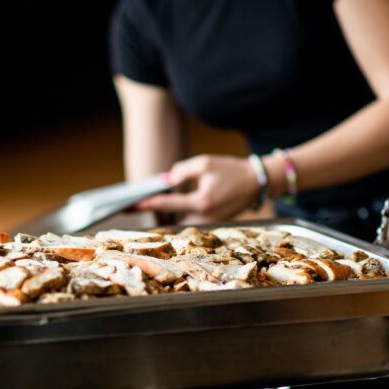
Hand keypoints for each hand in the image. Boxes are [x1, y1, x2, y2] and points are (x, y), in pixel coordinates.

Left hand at [135, 154, 258, 223]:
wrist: (256, 183)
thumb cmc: (231, 170)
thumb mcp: (205, 163)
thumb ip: (182, 171)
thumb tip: (165, 181)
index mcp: (202, 202)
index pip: (169, 204)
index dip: (148, 204)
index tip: (132, 205)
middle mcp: (205, 217)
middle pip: (171, 220)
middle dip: (154, 213)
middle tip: (133, 206)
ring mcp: (210, 224)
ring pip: (179, 224)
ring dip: (165, 216)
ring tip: (146, 205)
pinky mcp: (213, 224)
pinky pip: (189, 222)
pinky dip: (177, 216)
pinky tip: (165, 208)